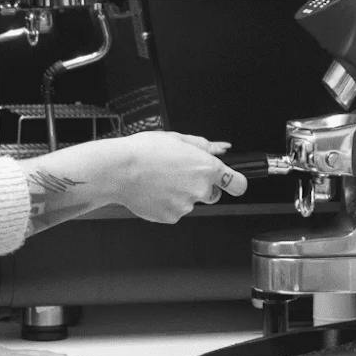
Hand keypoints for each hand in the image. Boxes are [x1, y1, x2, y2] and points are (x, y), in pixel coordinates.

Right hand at [18, 131, 246, 232]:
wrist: (117, 170)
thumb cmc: (142, 151)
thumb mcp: (174, 138)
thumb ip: (202, 145)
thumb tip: (221, 147)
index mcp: (204, 167)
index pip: (238, 183)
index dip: (235, 182)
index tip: (232, 181)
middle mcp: (199, 188)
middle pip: (212, 193)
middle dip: (200, 185)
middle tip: (178, 174)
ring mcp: (186, 206)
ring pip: (191, 202)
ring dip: (180, 193)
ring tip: (159, 179)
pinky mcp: (171, 217)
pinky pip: (175, 211)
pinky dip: (167, 203)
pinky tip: (154, 190)